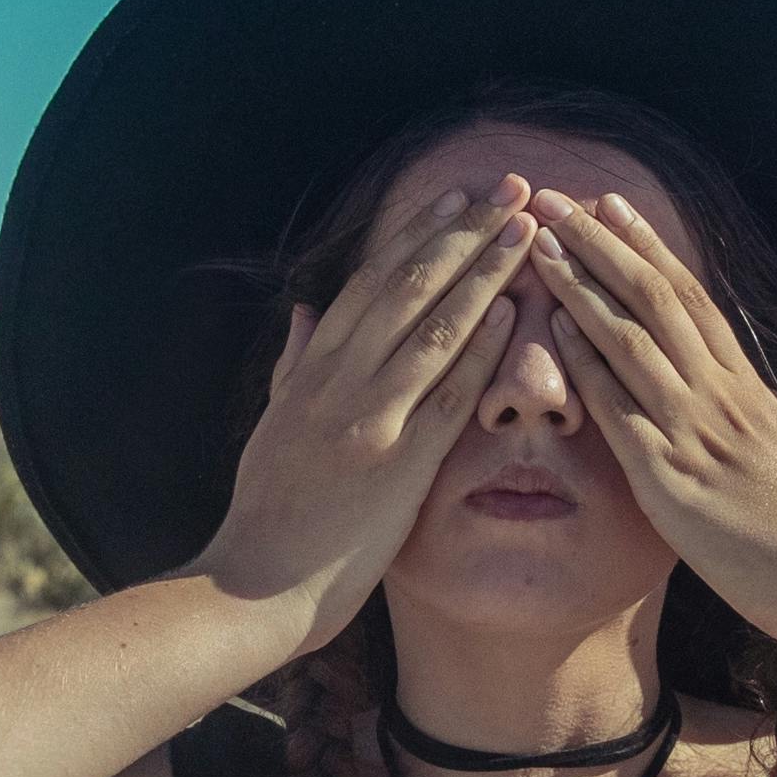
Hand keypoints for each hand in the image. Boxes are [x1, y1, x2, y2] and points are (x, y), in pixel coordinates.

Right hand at [191, 190, 536, 649]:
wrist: (252, 589)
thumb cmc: (265, 517)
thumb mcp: (269, 428)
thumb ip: (293, 367)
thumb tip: (306, 313)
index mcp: (310, 371)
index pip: (372, 283)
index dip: (419, 236)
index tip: (459, 199)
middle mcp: (336, 382)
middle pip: (408, 287)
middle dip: (464, 232)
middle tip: (509, 187)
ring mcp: (365, 419)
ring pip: (431, 327)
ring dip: (483, 272)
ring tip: (523, 230)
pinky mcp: (393, 464)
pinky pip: (443, 395)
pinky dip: (475, 350)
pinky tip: (507, 313)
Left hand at [528, 187, 776, 638]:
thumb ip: (761, 417)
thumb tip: (754, 397)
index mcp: (746, 388)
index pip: (690, 299)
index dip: (647, 248)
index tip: (611, 207)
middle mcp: (719, 395)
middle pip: (655, 298)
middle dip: (602, 244)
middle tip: (558, 197)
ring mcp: (695, 431)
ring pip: (632, 338)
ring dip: (582, 285)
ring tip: (542, 242)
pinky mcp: (670, 478)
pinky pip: (620, 409)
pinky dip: (586, 364)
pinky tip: (554, 328)